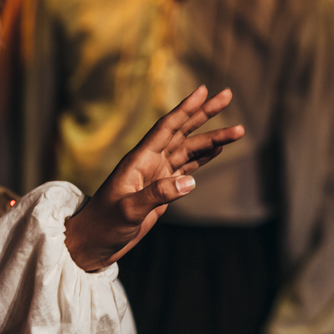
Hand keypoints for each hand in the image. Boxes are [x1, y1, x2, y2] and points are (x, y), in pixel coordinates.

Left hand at [64, 86, 242, 271]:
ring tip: (238, 130)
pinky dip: (203, 158)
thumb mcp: (129, 210)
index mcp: (139, 161)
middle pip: (182, 132)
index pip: (166, 128)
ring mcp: (156, 176)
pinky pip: (187, 168)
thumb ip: (157, 195)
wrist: (95, 243)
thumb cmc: (104, 225)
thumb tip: (189, 183)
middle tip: (227, 94)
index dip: (185, 109)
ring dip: (212, 140)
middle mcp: (149, 163)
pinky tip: (218, 150)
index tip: (203, 90)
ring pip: (189, 150)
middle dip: (205, 114)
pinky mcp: (161, 190)